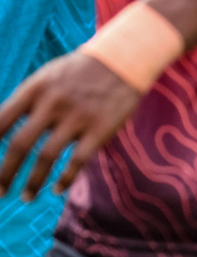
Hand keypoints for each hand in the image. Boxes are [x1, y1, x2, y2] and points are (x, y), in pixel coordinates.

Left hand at [0, 52, 141, 200]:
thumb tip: (0, 132)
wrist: (124, 59)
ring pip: (47, 157)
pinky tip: (57, 189)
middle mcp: (53, 103)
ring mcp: (78, 116)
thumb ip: (25, 102)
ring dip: (32, 182)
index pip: (1, 121)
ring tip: (27, 197)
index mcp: (35, 89)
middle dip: (4, 174)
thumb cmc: (79, 72)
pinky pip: (78, 161)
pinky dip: (65, 179)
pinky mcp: (101, 128)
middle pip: (20, 145)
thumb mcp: (47, 77)